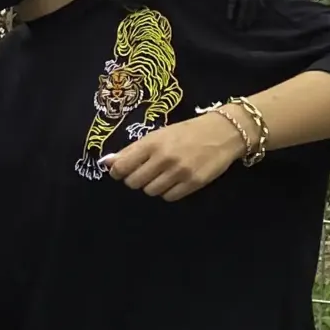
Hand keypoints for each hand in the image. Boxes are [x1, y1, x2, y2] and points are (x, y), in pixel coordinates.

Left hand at [102, 109, 245, 200]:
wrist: (223, 132)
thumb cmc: (186, 132)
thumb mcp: (157, 135)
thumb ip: (131, 150)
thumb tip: (105, 163)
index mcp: (151, 144)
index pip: (121, 167)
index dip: (118, 172)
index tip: (122, 172)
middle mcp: (164, 158)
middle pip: (134, 182)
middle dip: (136, 179)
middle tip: (145, 172)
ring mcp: (179, 171)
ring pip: (150, 191)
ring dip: (152, 186)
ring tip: (162, 175)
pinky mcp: (194, 182)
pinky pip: (169, 197)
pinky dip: (168, 192)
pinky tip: (174, 181)